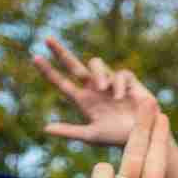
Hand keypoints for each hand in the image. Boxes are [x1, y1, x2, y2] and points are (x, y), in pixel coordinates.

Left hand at [35, 38, 158, 146]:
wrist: (143, 136)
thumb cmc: (117, 138)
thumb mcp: (91, 136)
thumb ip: (70, 131)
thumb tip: (45, 128)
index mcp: (83, 101)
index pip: (61, 83)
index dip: (48, 71)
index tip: (34, 57)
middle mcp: (94, 89)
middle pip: (73, 65)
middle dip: (60, 52)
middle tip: (47, 39)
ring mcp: (109, 83)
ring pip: (95, 64)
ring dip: (97, 74)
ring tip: (102, 89)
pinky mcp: (127, 80)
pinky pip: (118, 73)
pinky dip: (117, 84)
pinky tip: (119, 97)